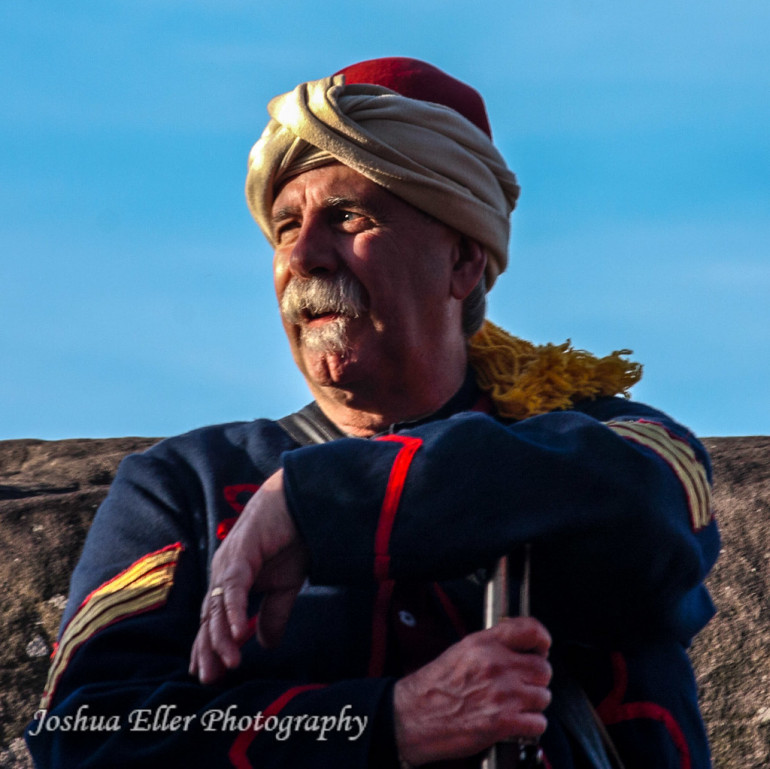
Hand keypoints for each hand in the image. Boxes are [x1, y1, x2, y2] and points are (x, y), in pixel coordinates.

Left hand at [189, 469, 308, 683]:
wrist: (301, 502)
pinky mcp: (241, 554)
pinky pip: (234, 589)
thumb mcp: (285, 586)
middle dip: (207, 649)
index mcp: (231, 579)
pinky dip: (234, 612)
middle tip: (208, 678)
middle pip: (209, 616)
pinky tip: (237, 634)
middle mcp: (223, 572)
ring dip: (221, 638)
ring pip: (218, 607)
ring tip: (226, 665)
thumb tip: (264, 645)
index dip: (210, 645)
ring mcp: (229, 562)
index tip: (208, 674)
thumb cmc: (292, 538)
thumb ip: (273, 614)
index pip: (214, 618)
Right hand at [393, 617, 551, 765]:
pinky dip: (531, 725)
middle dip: (536, 679)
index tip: (543, 647)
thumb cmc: (434, 687)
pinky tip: (515, 722)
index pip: (530, 630)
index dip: (542, 639)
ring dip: (533, 704)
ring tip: (515, 705)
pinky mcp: (504, 722)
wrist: (413, 717)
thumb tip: (520, 646)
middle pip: (543, 668)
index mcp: (483, 644)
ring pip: (543, 696)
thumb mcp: (460, 651)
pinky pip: (539, 722)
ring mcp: (502, 694)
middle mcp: (495, 665)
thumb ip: (492, 645)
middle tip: (523, 684)